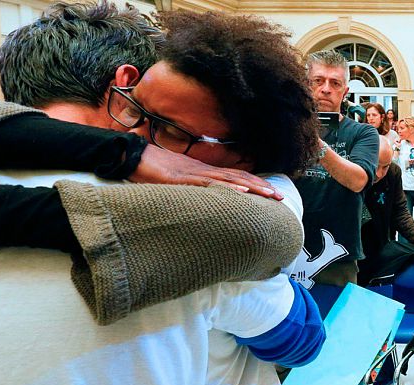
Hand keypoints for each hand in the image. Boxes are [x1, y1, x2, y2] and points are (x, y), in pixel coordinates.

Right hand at [128, 144, 282, 199]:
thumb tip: (203, 199)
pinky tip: (241, 191)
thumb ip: (191, 188)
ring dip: (252, 187)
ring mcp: (195, 174)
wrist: (132, 156)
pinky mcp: (184, 178)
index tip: (271, 193)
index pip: (235, 177)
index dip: (254, 184)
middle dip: (261, 188)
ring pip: (230, 180)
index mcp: (204, 171)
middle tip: (280, 197)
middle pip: (239, 177)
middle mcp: (204, 171)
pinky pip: (209, 183)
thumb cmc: (151, 169)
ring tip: (269, 195)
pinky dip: (227, 187)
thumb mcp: (176, 182)